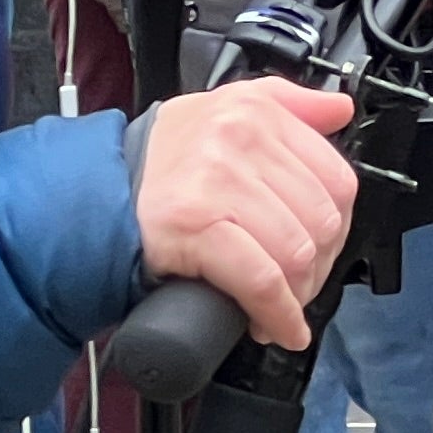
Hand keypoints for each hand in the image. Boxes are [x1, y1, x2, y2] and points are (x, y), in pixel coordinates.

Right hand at [134, 78, 357, 352]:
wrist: (92, 194)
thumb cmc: (162, 163)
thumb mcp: (226, 110)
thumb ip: (290, 104)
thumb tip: (340, 109)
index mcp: (255, 112)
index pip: (337, 179)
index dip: (337, 229)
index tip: (321, 251)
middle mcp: (239, 140)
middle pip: (320, 221)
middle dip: (316, 267)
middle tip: (296, 285)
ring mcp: (216, 182)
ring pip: (296, 253)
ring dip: (295, 296)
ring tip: (278, 306)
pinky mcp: (194, 226)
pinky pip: (261, 280)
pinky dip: (277, 314)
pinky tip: (276, 327)